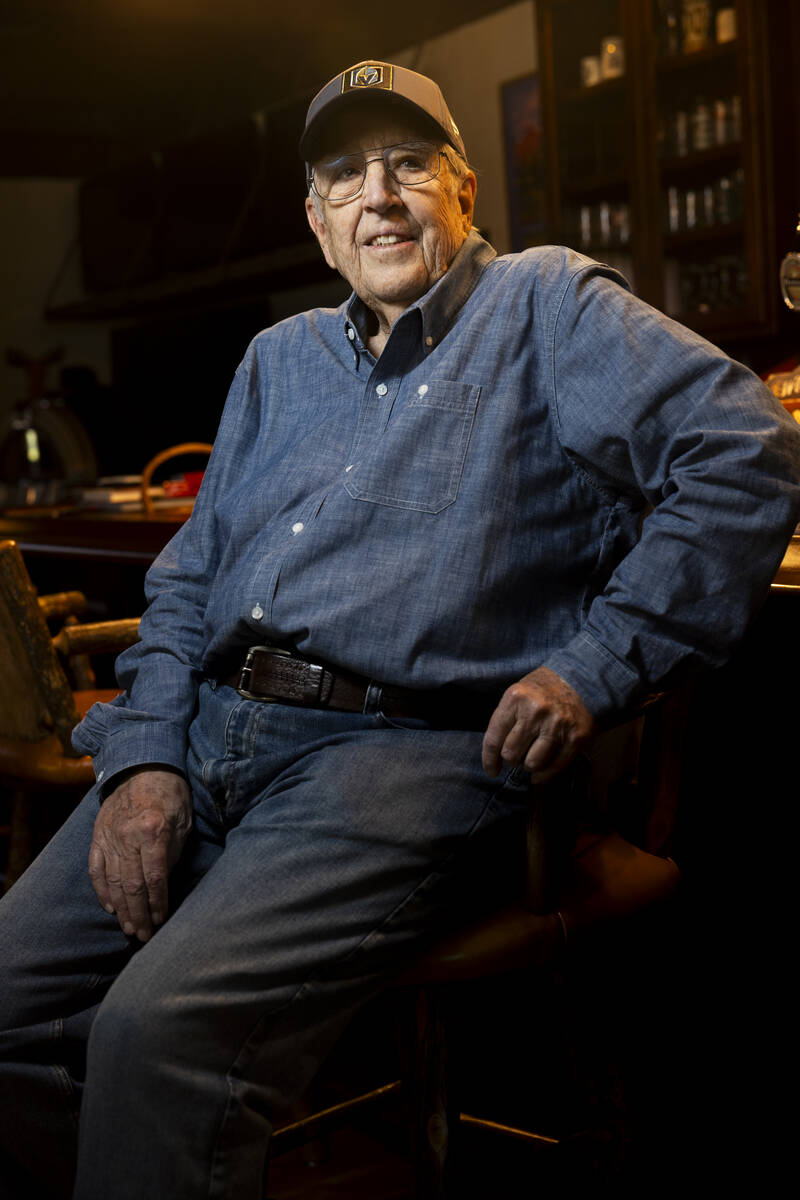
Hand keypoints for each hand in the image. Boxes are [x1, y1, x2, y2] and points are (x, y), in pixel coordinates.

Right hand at [89, 767, 191, 941]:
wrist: (142, 765)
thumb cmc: (170, 793)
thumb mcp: (184, 819)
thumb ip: (174, 851)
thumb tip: (165, 883)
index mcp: (153, 830)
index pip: (156, 877)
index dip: (159, 903)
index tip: (162, 921)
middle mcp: (127, 836)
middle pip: (132, 885)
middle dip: (140, 914)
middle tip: (145, 936)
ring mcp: (109, 837)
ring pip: (114, 882)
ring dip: (122, 909)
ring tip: (130, 928)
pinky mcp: (98, 836)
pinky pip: (96, 869)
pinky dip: (102, 891)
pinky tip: (110, 907)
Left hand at [482, 666, 595, 782]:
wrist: (579, 680)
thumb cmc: (541, 691)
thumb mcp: (517, 694)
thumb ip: (504, 720)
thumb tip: (494, 756)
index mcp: (516, 698)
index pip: (494, 739)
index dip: (489, 760)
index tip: (491, 770)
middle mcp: (536, 711)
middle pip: (512, 754)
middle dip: (511, 759)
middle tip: (516, 756)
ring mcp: (557, 725)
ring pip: (532, 764)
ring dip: (529, 766)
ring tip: (530, 759)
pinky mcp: (576, 738)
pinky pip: (555, 766)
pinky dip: (545, 774)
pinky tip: (541, 771)